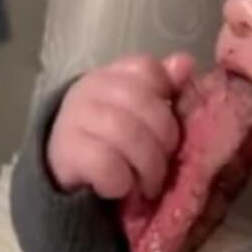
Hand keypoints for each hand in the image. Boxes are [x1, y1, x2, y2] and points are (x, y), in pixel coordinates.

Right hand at [48, 53, 194, 199]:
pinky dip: (121, 181)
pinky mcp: (66, 153)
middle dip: (164, 139)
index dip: (166, 96)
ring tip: (149, 184)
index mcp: (111, 75)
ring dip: (147, 165)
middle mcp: (89, 90)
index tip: (170, 122)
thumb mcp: (138, 111)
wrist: (65, 171)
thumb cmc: (112, 138)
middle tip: (166, 163)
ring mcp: (74, 119)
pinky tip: (121, 188)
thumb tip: (185, 63)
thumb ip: (164, 86)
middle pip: (143, 103)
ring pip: (126, 132)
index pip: (147, 69)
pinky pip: (106, 164)